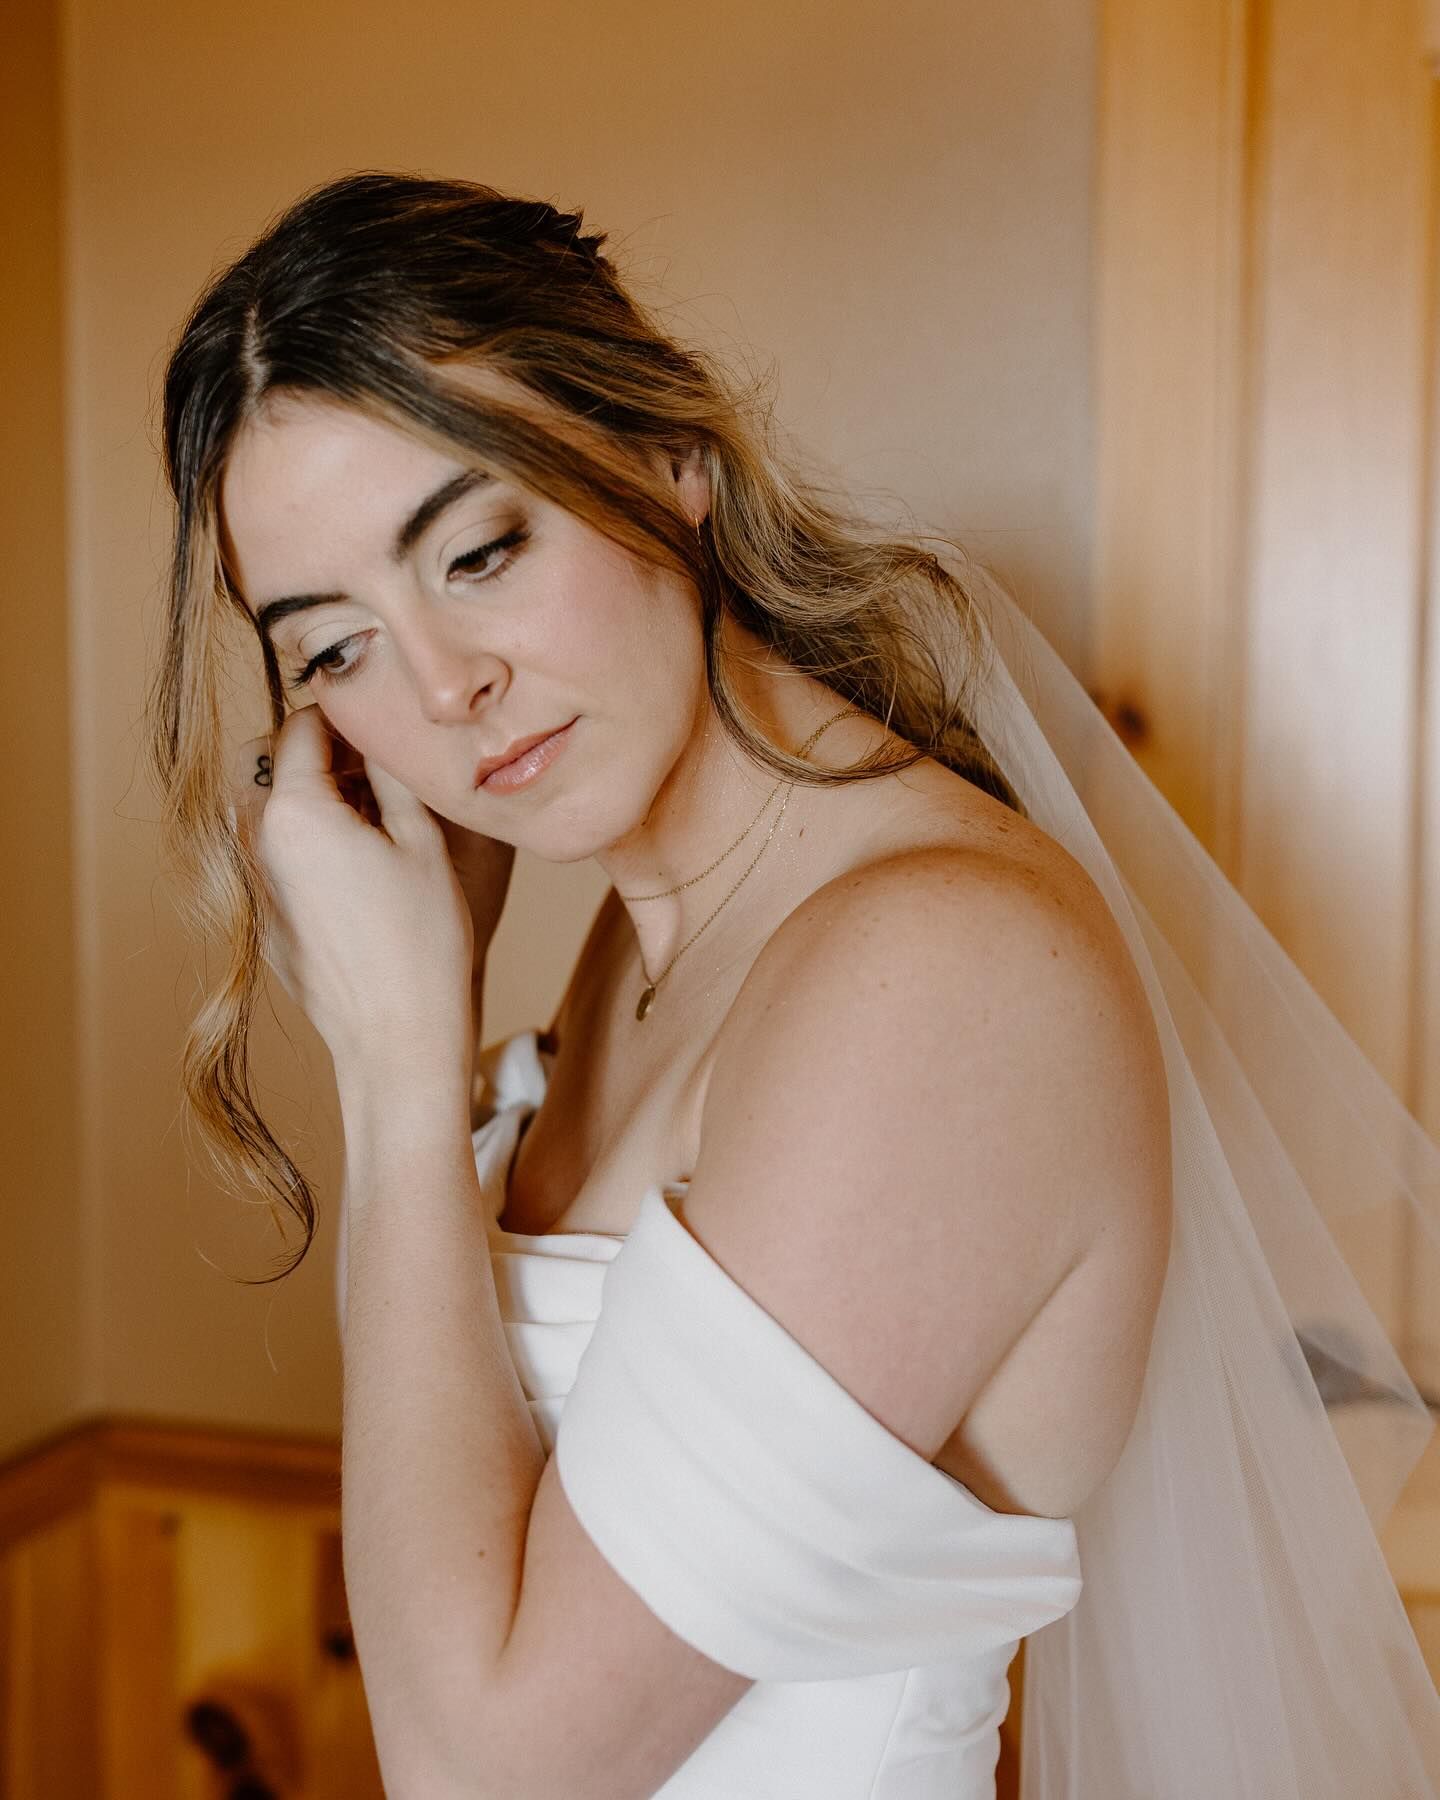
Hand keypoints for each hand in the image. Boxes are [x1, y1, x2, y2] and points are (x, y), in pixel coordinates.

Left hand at [229, 707, 506, 1087]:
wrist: (398, 1040)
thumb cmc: (421, 945)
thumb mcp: (421, 840)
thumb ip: (391, 772)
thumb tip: (379, 729)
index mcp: (292, 813)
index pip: (300, 726)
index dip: (344, 716)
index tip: (382, 726)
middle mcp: (255, 844)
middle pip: (263, 761)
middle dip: (313, 751)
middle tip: (372, 769)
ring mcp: (251, 886)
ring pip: (259, 807)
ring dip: (304, 794)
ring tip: (370, 817)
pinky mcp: (261, 921)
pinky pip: (267, 855)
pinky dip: (301, 839)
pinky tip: (357, 866)